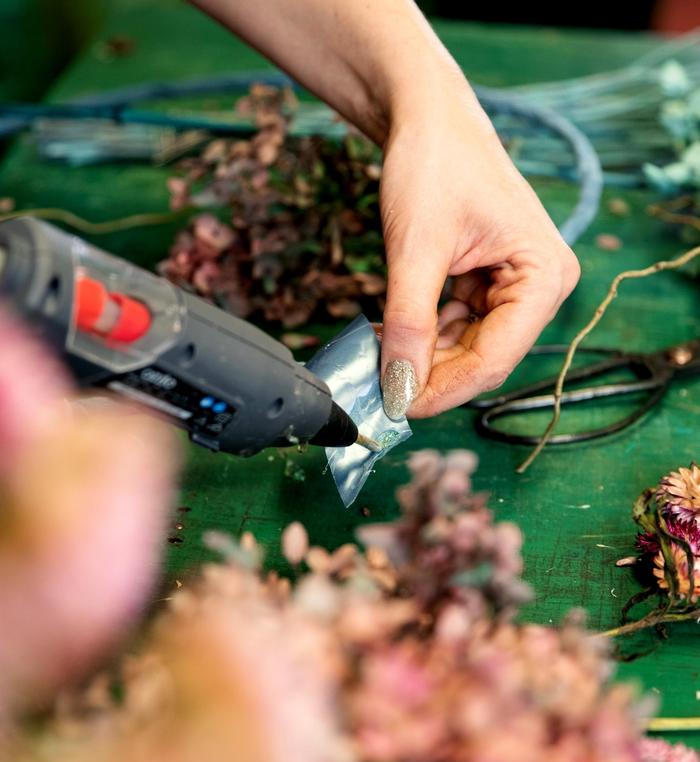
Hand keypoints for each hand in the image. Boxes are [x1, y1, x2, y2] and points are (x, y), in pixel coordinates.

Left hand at [379, 79, 579, 419]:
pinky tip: (391, 339)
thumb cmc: (433, 163)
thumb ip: (409, 323)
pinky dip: (423, 338)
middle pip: (482, 359)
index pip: (495, 359)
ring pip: (466, 349)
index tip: (396, 406)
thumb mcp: (417, 249)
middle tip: (379, 388)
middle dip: (430, 376)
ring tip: (378, 362)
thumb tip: (399, 388)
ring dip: (422, 359)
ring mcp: (515, 288)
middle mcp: (539, 287)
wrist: (427, 117)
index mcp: (543, 276)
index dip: (443, 389)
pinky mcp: (489, 285)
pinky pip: (456, 328)